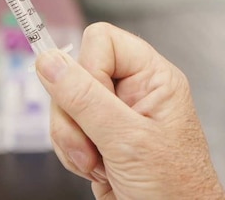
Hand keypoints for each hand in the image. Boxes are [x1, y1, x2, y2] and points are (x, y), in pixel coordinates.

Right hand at [35, 23, 224, 199]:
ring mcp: (113, 118)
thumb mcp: (127, 140)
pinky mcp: (98, 141)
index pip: (102, 40)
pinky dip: (71, 155)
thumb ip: (85, 99)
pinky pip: (65, 133)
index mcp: (152, 78)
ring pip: (64, 107)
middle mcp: (132, 92)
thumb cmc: (176, 189)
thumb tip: (49, 62)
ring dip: (72, 141)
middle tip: (92, 146)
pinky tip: (96, 172)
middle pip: (74, 75)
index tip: (91, 104)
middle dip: (74, 117)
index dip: (87, 68)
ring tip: (99, 165)